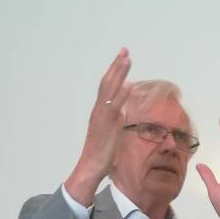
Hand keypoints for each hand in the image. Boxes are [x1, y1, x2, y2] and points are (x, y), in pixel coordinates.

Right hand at [65, 48, 132, 205]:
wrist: (91, 167)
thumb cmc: (101, 153)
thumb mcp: (111, 131)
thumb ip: (115, 119)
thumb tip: (122, 110)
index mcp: (100, 111)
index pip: (107, 86)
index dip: (115, 72)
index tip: (123, 58)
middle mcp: (99, 110)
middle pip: (107, 83)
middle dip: (116, 66)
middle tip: (125, 51)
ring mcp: (101, 117)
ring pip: (109, 91)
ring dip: (118, 74)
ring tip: (126, 59)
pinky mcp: (106, 126)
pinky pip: (114, 108)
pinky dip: (121, 96)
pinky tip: (128, 85)